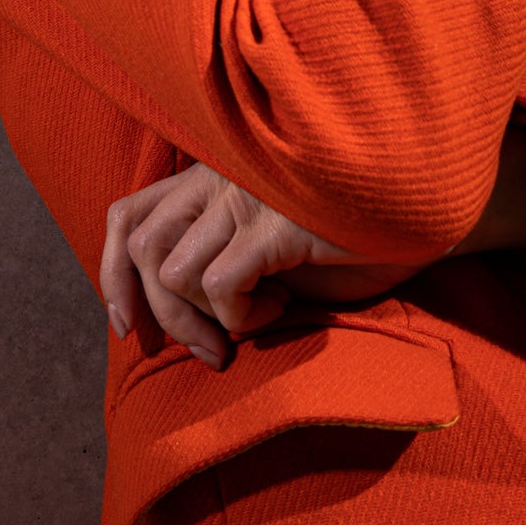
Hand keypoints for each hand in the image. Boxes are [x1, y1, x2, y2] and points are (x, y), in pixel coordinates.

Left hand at [100, 162, 440, 368]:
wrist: (414, 205)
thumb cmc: (342, 226)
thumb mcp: (266, 236)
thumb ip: (219, 249)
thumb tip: (166, 312)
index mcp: (209, 174)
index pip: (125, 215)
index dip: (111, 275)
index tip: (128, 328)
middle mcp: (219, 176)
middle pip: (140, 249)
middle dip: (161, 316)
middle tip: (208, 350)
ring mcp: (245, 195)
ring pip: (173, 272)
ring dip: (203, 319)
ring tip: (250, 325)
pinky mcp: (276, 222)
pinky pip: (221, 283)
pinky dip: (239, 314)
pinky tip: (278, 308)